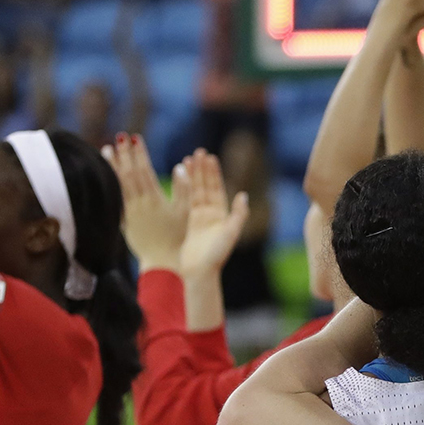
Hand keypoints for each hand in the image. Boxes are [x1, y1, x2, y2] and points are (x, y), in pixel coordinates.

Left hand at [103, 133, 187, 272]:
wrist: (161, 261)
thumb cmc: (177, 236)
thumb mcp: (186, 212)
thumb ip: (184, 188)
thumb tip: (180, 167)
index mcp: (155, 199)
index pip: (144, 170)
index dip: (139, 153)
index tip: (135, 138)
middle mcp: (139, 203)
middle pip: (129, 174)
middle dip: (124, 154)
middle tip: (120, 137)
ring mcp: (129, 212)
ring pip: (119, 184)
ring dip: (113, 165)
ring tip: (107, 149)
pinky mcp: (123, 220)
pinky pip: (115, 197)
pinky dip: (110, 183)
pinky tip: (107, 174)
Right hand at [180, 148, 249, 277]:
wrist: (200, 272)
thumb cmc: (217, 256)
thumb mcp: (231, 233)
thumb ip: (238, 214)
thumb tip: (243, 195)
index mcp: (222, 215)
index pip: (217, 188)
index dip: (214, 173)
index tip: (210, 157)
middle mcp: (212, 214)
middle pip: (207, 186)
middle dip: (203, 170)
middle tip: (199, 152)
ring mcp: (200, 218)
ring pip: (196, 192)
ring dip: (193, 176)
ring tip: (188, 159)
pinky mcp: (189, 224)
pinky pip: (186, 202)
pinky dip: (184, 189)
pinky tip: (179, 177)